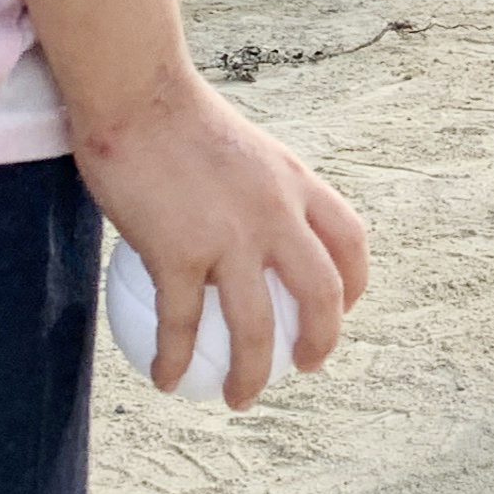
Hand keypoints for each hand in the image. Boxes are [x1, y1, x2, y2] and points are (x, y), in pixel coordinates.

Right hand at [71, 72, 368, 408]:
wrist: (138, 94)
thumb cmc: (177, 114)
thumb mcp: (244, 145)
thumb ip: (257, 187)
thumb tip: (250, 223)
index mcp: (296, 182)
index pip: (350, 238)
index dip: (356, 281)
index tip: (343, 309)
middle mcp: (276, 212)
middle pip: (322, 293)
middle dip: (323, 340)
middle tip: (307, 367)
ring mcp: (231, 235)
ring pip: (258, 327)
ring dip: (252, 375)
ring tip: (239, 399)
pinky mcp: (179, 252)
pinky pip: (182, 326)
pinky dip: (176, 361)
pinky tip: (166, 381)